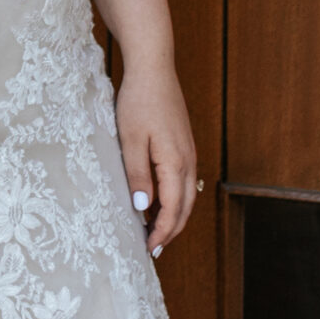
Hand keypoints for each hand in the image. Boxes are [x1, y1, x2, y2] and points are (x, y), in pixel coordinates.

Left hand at [115, 61, 199, 255]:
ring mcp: (189, 153)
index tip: (149, 249)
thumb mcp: (130, 139)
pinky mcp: (184, 145)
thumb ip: (137, 175)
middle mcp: (188, 161)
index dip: (162, 232)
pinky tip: (158, 200)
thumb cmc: (138, 102)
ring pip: (186, 195)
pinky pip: (183, 181)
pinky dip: (174, 198)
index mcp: (175, 163)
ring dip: (174, 216)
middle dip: (171, 231)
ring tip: (154, 230)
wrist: (153, 69)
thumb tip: (143, 208)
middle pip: (185, 207)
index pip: (173, 209)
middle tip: (154, 249)